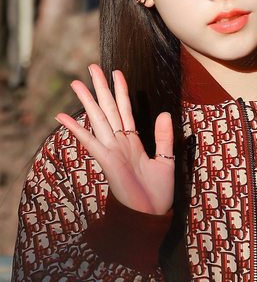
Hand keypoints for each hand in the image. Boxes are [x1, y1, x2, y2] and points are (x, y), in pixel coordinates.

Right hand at [56, 64, 173, 214]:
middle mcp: (120, 142)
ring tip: (77, 83)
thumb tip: (164, 113)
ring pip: (98, 120)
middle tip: (91, 68)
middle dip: (101, 88)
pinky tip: (64, 117)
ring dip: (87, 101)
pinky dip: (77, 129)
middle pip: (108, 109)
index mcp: (134, 141)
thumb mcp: (166, 160)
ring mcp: (111, 150)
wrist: (151, 214)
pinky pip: (90, 141)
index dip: (121, 92)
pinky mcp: (106, 161)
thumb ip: (164, 137)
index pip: (125, 111)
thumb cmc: (158, 192)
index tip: (116, 73)